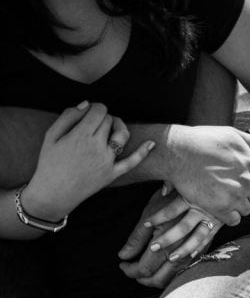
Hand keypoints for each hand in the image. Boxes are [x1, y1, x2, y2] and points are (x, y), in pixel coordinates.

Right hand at [22, 102, 153, 219]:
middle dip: (103, 118)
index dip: (95, 108)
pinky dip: (142, 153)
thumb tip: (87, 104)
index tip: (89, 113)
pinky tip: (152, 144)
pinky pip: (131, 163)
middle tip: (93, 124)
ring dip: (120, 126)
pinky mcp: (112, 174)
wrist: (54, 193)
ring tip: (113, 126)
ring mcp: (107, 161)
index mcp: (81, 134)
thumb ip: (69, 116)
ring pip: (122, 135)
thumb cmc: (50, 162)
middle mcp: (97, 146)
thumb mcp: (52, 135)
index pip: (99, 110)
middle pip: (109, 120)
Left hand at [118, 187, 220, 288]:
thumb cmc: (170, 198)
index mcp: (163, 245)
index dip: (130, 270)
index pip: (143, 268)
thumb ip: (136, 239)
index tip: (122, 264)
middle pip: (158, 278)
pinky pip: (186, 270)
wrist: (199, 190)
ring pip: (172, 278)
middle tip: (132, 270)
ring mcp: (191, 255)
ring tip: (146, 270)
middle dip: (142, 278)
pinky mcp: (201, 251)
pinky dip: (173, 273)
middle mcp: (178, 253)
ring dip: (157, 278)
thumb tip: (123, 256)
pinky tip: (165, 266)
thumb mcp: (148, 215)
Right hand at [147, 125, 249, 228]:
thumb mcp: (232, 135)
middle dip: (249, 195)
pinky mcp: (220, 208)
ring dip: (238, 205)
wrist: (178, 153)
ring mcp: (234, 196)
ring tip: (223, 196)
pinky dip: (229, 216)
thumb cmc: (204, 140)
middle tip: (234, 189)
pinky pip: (234, 220)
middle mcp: (246, 181)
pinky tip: (219, 206)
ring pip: (247, 210)